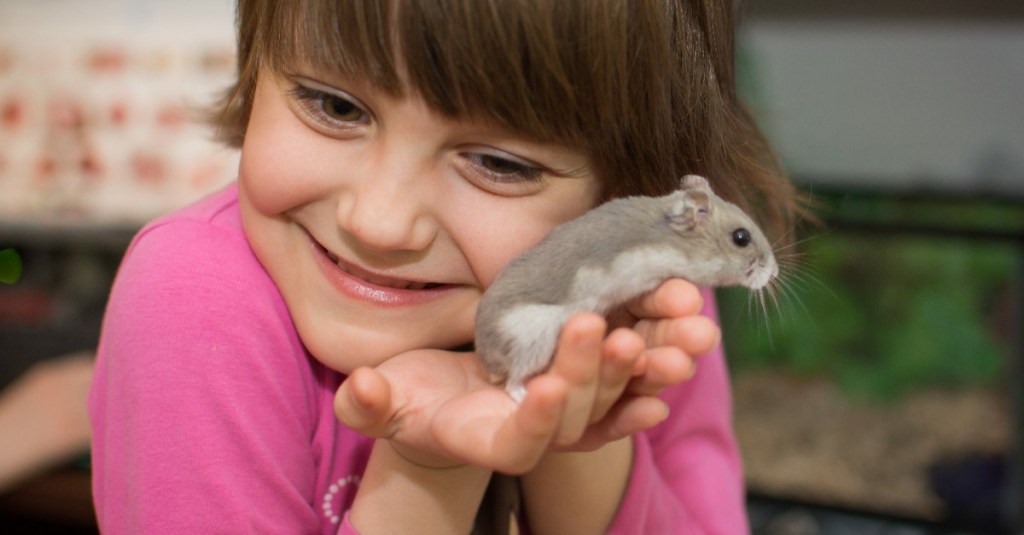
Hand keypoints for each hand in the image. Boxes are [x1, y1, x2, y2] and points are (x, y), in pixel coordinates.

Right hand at [334, 279, 718, 471]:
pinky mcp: (582, 391)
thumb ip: (371, 403)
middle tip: (608, 330)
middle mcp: (534, 434)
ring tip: (672, 342)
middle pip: (573, 416)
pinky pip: (623, 390)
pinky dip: (648, 380)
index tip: (545, 389)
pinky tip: (676, 365)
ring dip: (642, 372)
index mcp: (485, 440)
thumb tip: (362, 389)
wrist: (446, 403)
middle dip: (592, 375)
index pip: (518, 444)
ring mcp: (564, 414)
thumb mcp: (382, 401)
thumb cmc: (409, 401)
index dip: (535, 422)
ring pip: (610, 399)